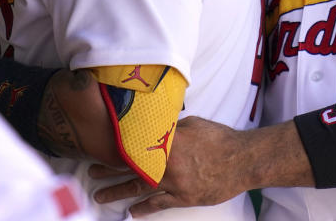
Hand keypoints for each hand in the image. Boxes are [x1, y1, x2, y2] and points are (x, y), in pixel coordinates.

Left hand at [90, 116, 250, 216]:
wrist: (243, 160)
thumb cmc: (219, 139)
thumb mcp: (193, 124)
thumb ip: (171, 128)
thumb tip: (155, 126)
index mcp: (167, 142)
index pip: (134, 145)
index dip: (115, 149)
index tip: (98, 149)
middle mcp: (167, 163)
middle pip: (131, 168)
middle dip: (109, 171)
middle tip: (92, 173)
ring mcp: (175, 183)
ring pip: (139, 188)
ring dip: (118, 192)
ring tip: (101, 196)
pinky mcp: (184, 197)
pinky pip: (159, 204)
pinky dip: (144, 209)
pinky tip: (131, 212)